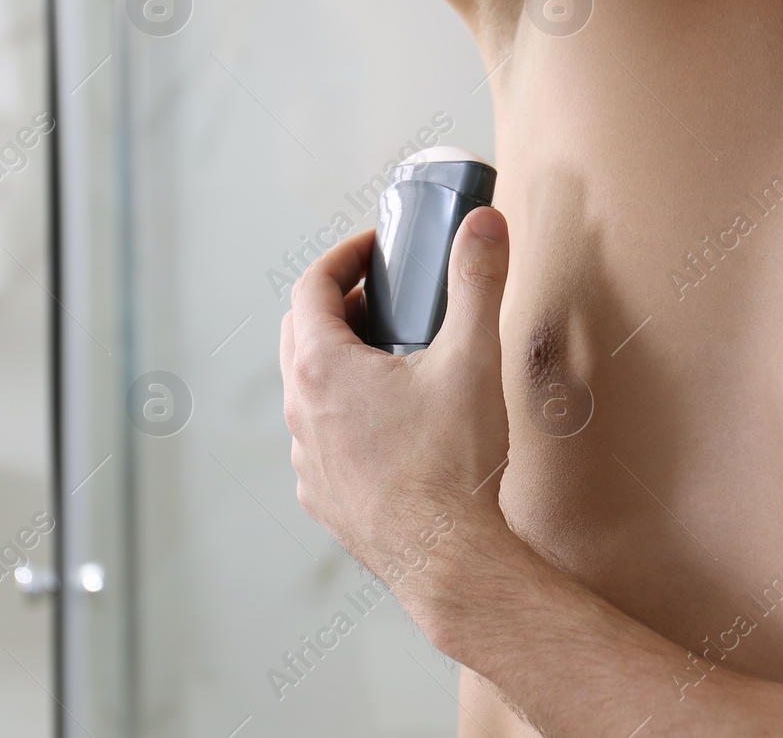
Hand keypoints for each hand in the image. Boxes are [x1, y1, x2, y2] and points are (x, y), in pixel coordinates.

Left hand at [280, 206, 516, 623]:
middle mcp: (298, 411)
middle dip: (338, 304)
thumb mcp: (472, 357)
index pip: (311, 285)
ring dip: (339, 362)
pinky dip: (344, 415)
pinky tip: (390, 425)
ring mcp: (304, 458)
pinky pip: (319, 438)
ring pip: (306, 390)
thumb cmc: (452, 463)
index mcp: (321, 368)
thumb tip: (484, 223)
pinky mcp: (321, 496)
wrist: (447, 561)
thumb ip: (477, 282)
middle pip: (301, 334)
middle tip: (385, 297)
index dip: (344, 256)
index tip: (377, 249)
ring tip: (392, 360)